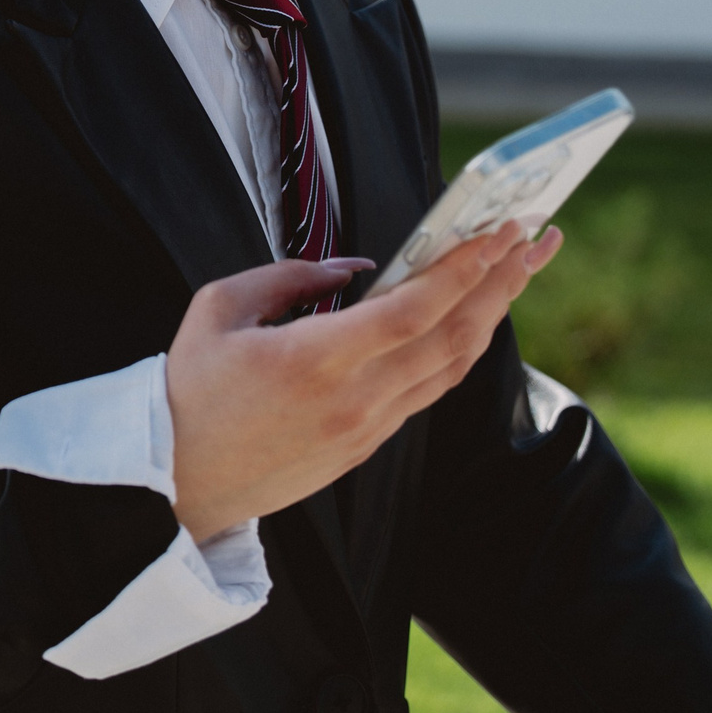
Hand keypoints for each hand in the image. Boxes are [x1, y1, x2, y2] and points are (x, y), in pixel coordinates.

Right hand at [164, 223, 561, 539]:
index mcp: (313, 360)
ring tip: (518, 274)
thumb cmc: (188, 391)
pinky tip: (470, 322)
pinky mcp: (365, 446)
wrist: (175, 482)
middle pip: (451, 337)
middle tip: (536, 240)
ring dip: (491, 317)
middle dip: (501, 283)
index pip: (412, 310)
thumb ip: (289, 277)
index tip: (498, 230)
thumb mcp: (219, 308)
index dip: (462, 268)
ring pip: (450, 369)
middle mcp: (353, 399)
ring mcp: (365, 428)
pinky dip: (458, 351)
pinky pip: (427, 392)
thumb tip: (356, 270)